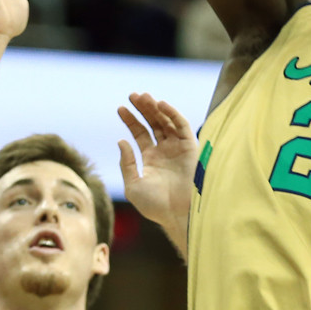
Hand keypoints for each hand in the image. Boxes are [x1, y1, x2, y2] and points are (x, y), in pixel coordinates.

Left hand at [118, 93, 197, 229]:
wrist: (177, 213)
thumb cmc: (155, 205)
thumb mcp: (133, 185)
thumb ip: (126, 163)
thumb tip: (122, 141)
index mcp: (151, 159)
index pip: (140, 134)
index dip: (131, 120)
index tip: (120, 108)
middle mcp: (165, 151)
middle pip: (153, 123)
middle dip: (143, 109)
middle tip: (132, 96)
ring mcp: (178, 148)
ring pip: (166, 122)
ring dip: (155, 108)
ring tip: (143, 97)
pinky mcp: (190, 147)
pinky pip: (181, 126)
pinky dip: (172, 114)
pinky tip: (160, 105)